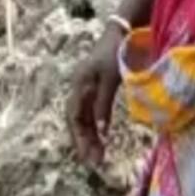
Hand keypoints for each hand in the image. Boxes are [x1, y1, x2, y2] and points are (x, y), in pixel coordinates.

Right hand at [66, 29, 123, 165]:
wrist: (120, 33)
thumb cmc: (116, 53)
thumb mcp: (111, 80)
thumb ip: (103, 105)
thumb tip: (101, 131)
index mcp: (78, 86)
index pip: (74, 117)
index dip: (80, 137)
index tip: (89, 155)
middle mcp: (78, 89)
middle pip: (76, 121)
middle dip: (83, 142)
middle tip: (94, 162)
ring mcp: (85, 89)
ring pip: (83, 119)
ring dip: (89, 137)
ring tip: (97, 155)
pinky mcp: (93, 89)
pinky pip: (90, 113)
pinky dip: (94, 127)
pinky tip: (100, 139)